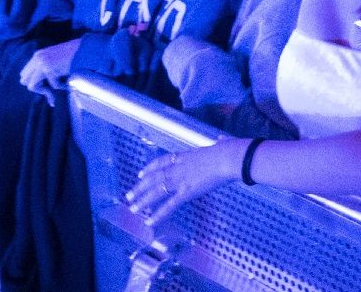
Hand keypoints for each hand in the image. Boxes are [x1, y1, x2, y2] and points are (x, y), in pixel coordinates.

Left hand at [19, 38, 81, 103]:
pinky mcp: (49, 69)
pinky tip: (69, 82)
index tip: (46, 86)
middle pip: (25, 81)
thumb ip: (45, 67)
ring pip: (32, 86)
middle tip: (50, 89)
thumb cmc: (74, 55)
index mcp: (38, 55)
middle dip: (37, 87)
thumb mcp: (55, 59)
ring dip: (46, 89)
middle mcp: (37, 58)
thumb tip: (37, 84)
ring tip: (60, 86)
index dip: (35, 82)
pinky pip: (51, 86)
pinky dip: (61, 86)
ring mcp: (42, 63)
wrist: (86, 49)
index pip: (24, 74)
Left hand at [126, 140, 240, 222]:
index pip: (163, 162)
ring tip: (132, 209)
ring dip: (143, 200)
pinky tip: (150, 222)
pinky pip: (170, 205)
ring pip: (157, 191)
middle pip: (155, 177)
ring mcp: (182, 179)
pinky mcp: (187, 192)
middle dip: (140, 187)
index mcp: (187, 156)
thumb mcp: (222, 144)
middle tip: (129, 196)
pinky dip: (158, 214)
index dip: (150, 168)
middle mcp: (179, 167)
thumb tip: (223, 139)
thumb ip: (220, 143)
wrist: (230, 157)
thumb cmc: (230, 150)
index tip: (141, 174)